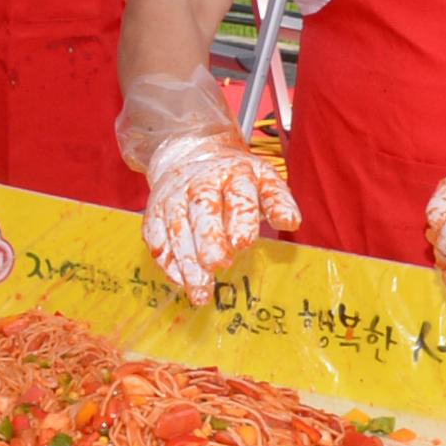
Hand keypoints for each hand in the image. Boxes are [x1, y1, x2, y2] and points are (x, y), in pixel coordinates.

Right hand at [141, 138, 296, 302]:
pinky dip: (166, 259)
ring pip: (177, 226)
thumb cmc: (235, 179)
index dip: (239, 218)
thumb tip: (291, 222)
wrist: (190, 155)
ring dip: (187, 260)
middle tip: (218, 264)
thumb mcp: (263, 180)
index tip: (243, 243)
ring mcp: (173, 196)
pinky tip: (179, 280)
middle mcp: (200, 182)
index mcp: (233, 174)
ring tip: (200, 291)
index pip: (237, 195)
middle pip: (202, 209)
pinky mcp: (154, 211)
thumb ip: (278, 201)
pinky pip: (156, 235)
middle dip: (209, 238)